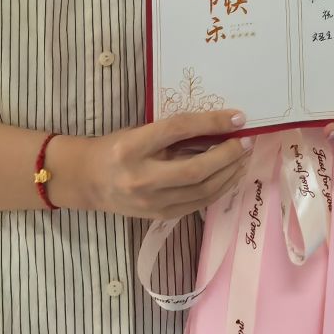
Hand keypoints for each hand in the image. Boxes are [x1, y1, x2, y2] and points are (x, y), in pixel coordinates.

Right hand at [55, 110, 253, 219]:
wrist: (88, 182)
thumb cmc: (115, 149)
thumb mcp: (139, 131)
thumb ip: (173, 132)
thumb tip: (217, 126)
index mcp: (132, 148)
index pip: (178, 130)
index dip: (211, 122)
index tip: (237, 117)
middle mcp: (141, 178)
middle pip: (195, 169)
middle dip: (228, 155)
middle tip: (245, 142)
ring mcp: (151, 202)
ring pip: (201, 190)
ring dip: (229, 174)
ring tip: (243, 158)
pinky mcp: (160, 215)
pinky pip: (197, 204)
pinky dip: (218, 189)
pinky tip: (229, 176)